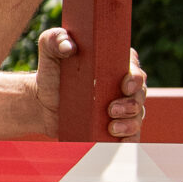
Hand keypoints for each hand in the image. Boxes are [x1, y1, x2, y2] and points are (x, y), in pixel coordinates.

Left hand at [33, 26, 147, 139]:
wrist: (42, 102)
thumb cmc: (51, 71)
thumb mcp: (49, 49)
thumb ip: (55, 39)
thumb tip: (69, 46)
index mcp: (114, 64)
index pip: (134, 67)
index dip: (135, 76)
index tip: (124, 84)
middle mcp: (124, 86)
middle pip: (140, 94)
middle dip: (130, 103)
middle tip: (111, 109)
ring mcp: (122, 108)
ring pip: (138, 115)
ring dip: (129, 123)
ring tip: (111, 127)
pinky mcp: (116, 127)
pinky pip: (132, 135)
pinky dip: (131, 140)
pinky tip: (120, 142)